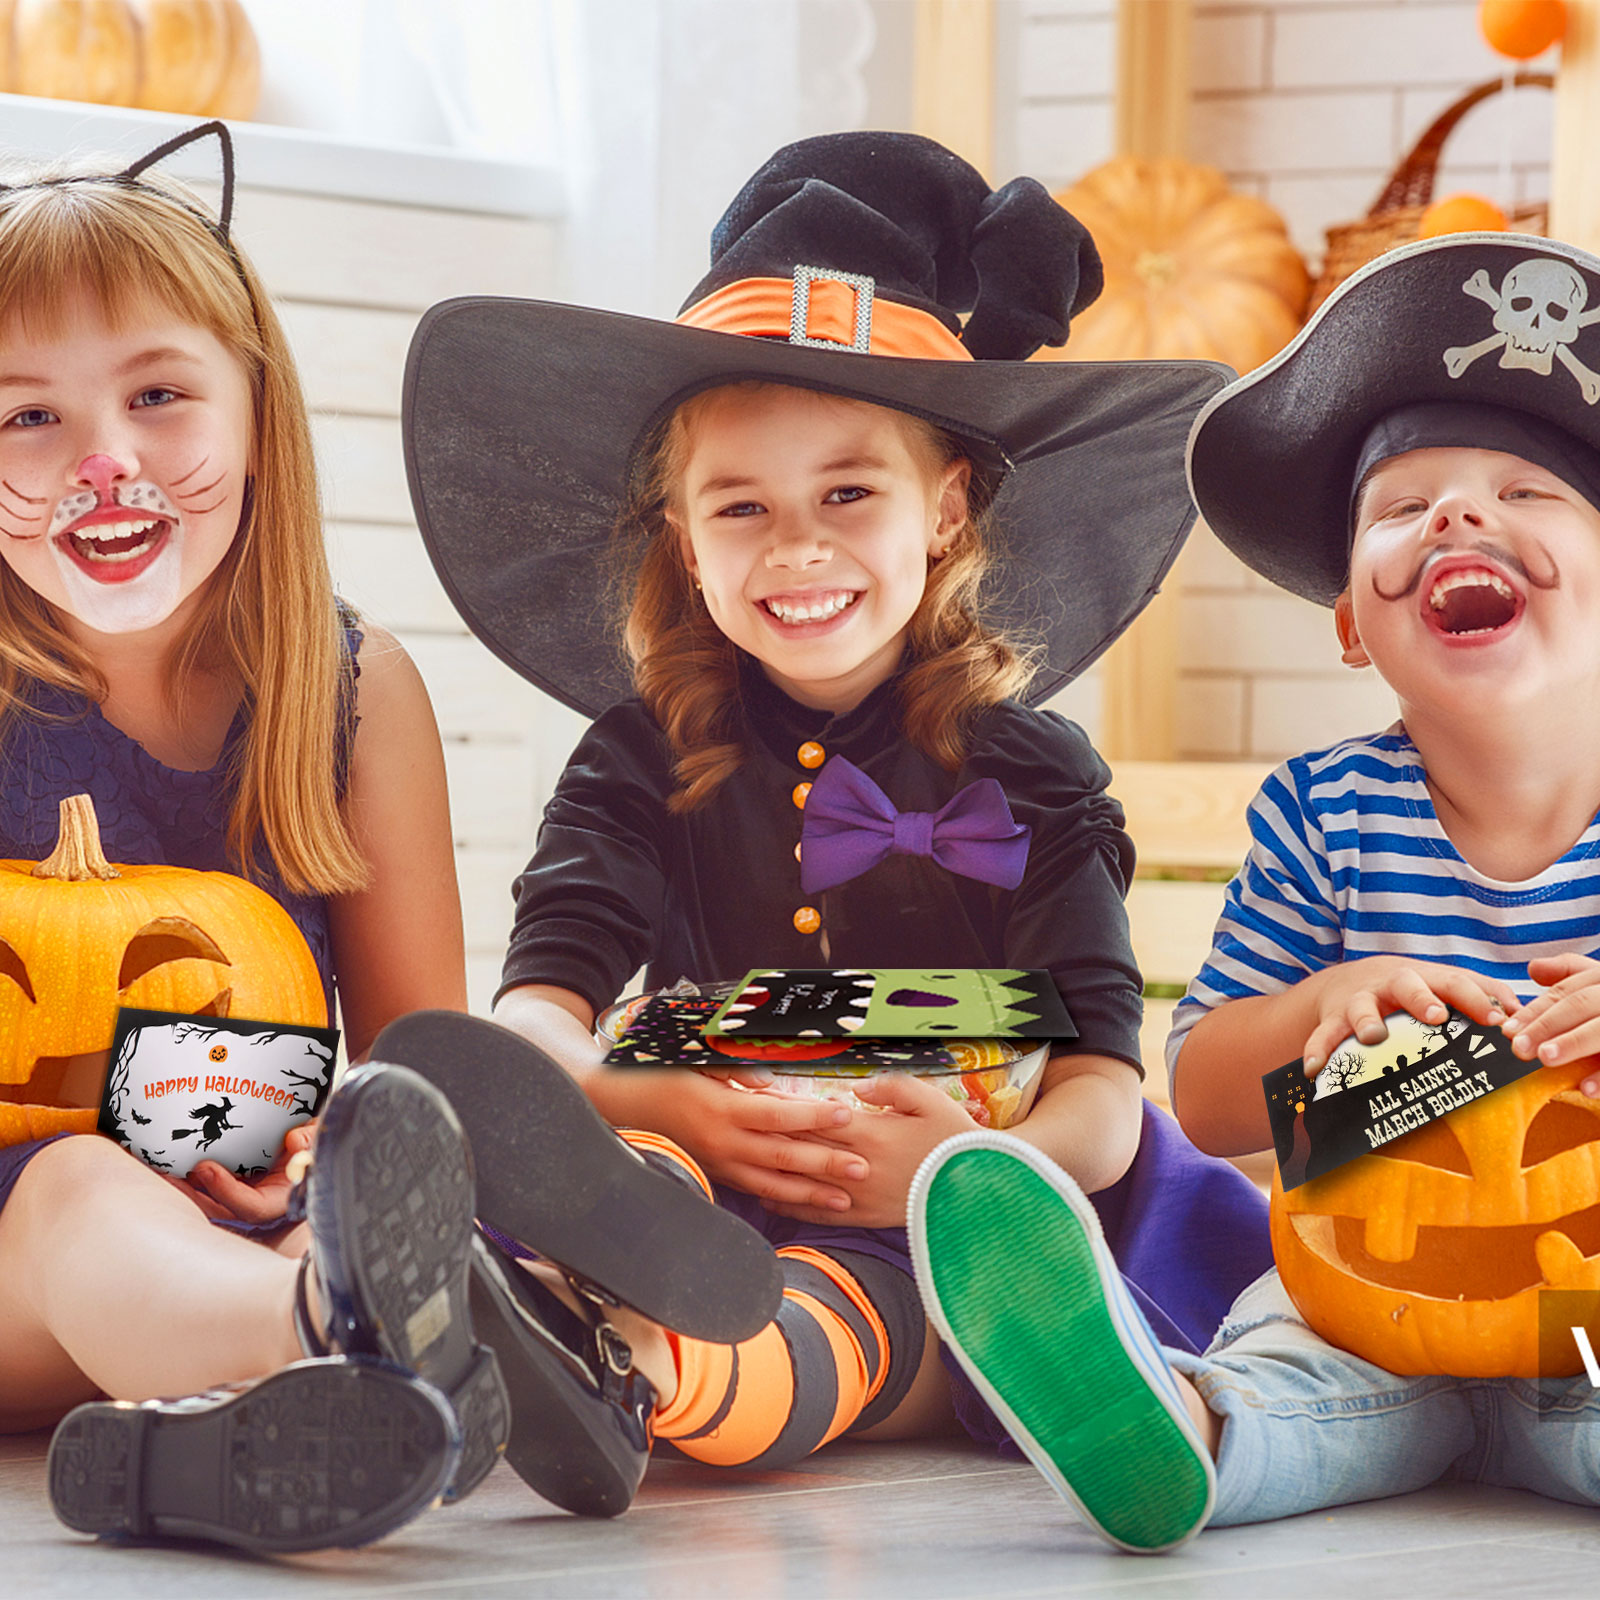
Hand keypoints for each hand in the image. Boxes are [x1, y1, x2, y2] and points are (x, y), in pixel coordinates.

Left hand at [165, 1122, 315, 1224]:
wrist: (314, 1138)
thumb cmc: (320, 1142)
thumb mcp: (323, 1137)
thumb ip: (311, 1139)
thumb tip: (292, 1139)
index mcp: (285, 1198)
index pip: (253, 1208)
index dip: (227, 1192)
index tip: (206, 1168)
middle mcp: (262, 1202)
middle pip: (221, 1212)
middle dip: (191, 1196)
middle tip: (165, 1175)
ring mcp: (248, 1193)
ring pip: (210, 1202)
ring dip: (185, 1188)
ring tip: (158, 1168)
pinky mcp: (237, 1183)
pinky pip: (210, 1187)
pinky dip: (192, 1178)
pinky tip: (171, 1162)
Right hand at [591, 1066, 872, 1211]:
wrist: (624, 1105)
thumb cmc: (665, 1075)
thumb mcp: (700, 1062)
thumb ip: (740, 1073)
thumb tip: (775, 1085)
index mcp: (721, 1108)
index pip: (776, 1115)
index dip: (812, 1117)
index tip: (845, 1114)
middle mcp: (722, 1142)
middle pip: (781, 1155)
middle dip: (824, 1163)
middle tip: (862, 1167)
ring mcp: (719, 1164)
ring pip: (772, 1184)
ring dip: (811, 1194)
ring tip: (845, 1201)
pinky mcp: (717, 1175)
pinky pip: (755, 1191)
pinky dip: (783, 1201)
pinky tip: (808, 1207)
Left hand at [764, 1073, 972, 1228]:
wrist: (979, 1187)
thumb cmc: (955, 1138)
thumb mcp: (930, 1100)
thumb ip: (891, 1088)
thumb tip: (856, 1088)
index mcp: (872, 1132)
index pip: (817, 1118)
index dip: (786, 1108)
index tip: (759, 1098)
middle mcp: (859, 1165)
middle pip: (805, 1148)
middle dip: (773, 1136)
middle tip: (740, 1125)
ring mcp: (860, 1195)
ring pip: (805, 1182)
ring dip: (775, 1171)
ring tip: (744, 1162)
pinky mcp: (866, 1217)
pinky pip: (821, 1214)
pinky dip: (794, 1208)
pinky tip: (772, 1200)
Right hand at [1301, 958, 1518, 1077]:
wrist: (1351, 981)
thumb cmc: (1413, 992)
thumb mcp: (1444, 986)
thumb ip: (1483, 996)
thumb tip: (1522, 1016)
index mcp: (1426, 979)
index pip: (1455, 982)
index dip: (1476, 1000)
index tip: (1497, 1021)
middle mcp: (1392, 986)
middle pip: (1407, 984)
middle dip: (1422, 999)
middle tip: (1435, 1015)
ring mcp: (1360, 1002)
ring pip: (1361, 1008)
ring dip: (1367, 1021)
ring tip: (1372, 1038)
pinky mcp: (1333, 1020)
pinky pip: (1323, 1036)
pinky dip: (1317, 1052)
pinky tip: (1315, 1071)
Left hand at [1502, 955, 1599, 1092]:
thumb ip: (1571, 974)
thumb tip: (1533, 968)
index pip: (1566, 992)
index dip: (1535, 1011)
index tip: (1507, 1031)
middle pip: (1582, 1005)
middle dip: (1547, 1025)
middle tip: (1518, 1048)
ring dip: (1575, 1044)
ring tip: (1545, 1059)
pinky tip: (1585, 1087)